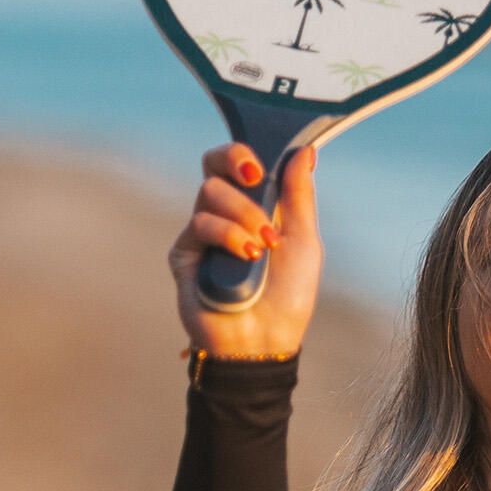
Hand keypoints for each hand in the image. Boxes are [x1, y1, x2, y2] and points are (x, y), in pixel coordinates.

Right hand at [169, 143, 322, 358]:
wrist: (264, 339)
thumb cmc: (288, 296)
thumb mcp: (304, 239)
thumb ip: (299, 195)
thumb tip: (305, 151)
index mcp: (256, 208)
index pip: (239, 164)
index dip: (244, 152)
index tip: (261, 163)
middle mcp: (227, 215)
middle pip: (213, 164)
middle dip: (232, 159)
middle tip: (253, 175)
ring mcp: (204, 233)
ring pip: (211, 192)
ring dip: (244, 215)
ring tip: (262, 247)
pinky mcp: (185, 253)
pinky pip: (201, 223)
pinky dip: (228, 236)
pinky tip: (246, 257)